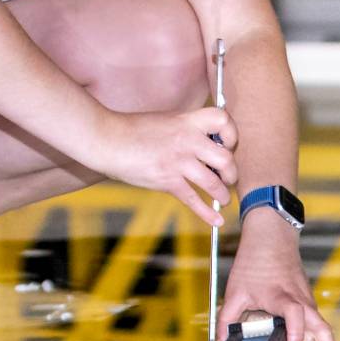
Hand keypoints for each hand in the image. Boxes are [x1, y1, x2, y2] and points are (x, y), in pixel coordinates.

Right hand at [89, 105, 238, 226]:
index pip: (223, 120)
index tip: (227, 143)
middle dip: (232, 172)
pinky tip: (217, 221)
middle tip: (228, 177)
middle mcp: (187, 141)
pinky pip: (193, 200)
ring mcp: (178, 162)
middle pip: (225, 158)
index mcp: (187, 121)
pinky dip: (207, 213)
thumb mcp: (166, 120)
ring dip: (223, 194)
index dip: (231, 133)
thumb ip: (187, 129)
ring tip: (223, 198)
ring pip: (213, 182)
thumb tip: (208, 144)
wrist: (107, 140)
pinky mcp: (167, 181)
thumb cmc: (134, 129)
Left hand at [219, 213, 339, 340]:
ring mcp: (307, 301)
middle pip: (324, 329)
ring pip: (322, 327)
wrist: (272, 235)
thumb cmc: (255, 261)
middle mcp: (301, 301)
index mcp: (283, 298)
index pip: (296, 317)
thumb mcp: (235, 292)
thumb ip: (226, 321)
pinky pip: (316, 322)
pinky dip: (318, 338)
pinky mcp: (306, 300)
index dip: (297, 336)